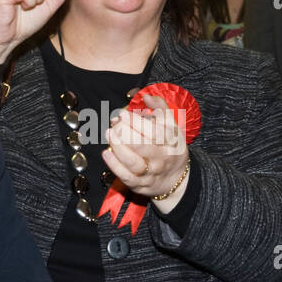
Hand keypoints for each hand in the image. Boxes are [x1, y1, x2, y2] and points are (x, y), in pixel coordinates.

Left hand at [102, 94, 190, 208]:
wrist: (175, 179)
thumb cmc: (170, 147)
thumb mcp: (172, 126)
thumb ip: (161, 108)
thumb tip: (146, 96)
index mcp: (171, 142)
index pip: (155, 132)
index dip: (137, 122)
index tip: (124, 114)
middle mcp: (162, 158)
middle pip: (143, 147)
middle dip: (125, 133)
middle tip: (115, 123)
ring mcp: (151, 173)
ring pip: (134, 163)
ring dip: (118, 148)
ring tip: (109, 134)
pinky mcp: (140, 184)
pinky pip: (126, 177)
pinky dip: (114, 165)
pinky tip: (106, 153)